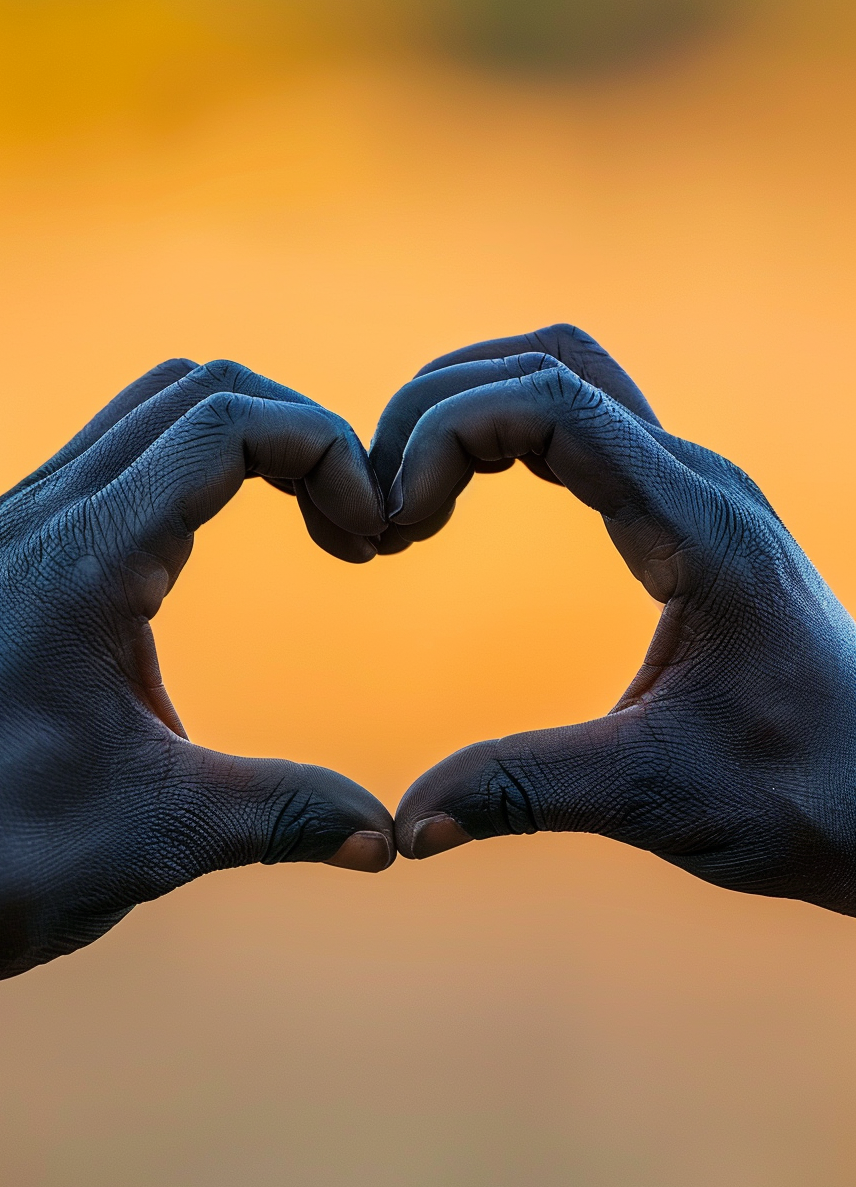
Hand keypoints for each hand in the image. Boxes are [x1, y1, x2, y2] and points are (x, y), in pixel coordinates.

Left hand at [0, 358, 392, 1013]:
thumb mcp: (156, 834)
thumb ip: (284, 815)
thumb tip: (386, 836)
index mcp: (79, 561)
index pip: (225, 422)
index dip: (326, 452)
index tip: (373, 539)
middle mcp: (42, 518)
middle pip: (197, 389)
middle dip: (300, 433)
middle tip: (355, 529)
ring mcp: (21, 528)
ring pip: (155, 410)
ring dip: (250, 443)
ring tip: (313, 529)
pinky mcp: (16, 554)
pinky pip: (121, 457)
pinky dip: (199, 470)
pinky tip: (222, 554)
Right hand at [373, 325, 855, 915]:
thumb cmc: (805, 790)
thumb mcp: (660, 796)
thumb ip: (528, 794)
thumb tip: (408, 827)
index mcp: (698, 525)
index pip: (555, 401)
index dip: (449, 433)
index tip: (396, 526)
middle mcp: (695, 481)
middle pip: (550, 358)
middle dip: (440, 405)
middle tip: (380, 507)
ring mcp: (688, 488)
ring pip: (563, 375)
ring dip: (467, 409)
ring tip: (404, 501)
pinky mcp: (675, 512)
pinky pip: (575, 422)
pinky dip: (498, 434)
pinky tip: (454, 499)